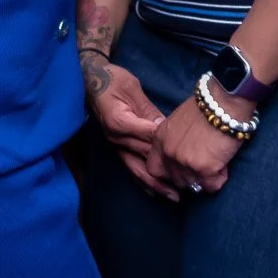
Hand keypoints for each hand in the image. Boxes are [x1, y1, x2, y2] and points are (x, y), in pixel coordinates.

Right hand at [84, 55, 174, 200]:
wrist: (91, 81)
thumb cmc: (112, 80)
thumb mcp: (131, 88)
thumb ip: (147, 110)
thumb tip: (163, 127)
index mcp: (119, 121)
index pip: (148, 138)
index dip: (167, 147)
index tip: (186, 156)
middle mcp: (115, 138)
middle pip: (143, 159)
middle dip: (165, 174)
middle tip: (187, 186)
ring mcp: (115, 145)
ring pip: (136, 169)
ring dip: (155, 184)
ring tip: (172, 197)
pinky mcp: (117, 147)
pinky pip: (130, 167)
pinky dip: (143, 181)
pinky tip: (155, 191)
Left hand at [148, 96, 240, 196]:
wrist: (225, 103)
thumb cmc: (206, 107)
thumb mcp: (179, 121)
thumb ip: (174, 140)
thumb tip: (180, 156)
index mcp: (160, 139)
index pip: (154, 169)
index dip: (168, 173)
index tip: (181, 170)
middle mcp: (168, 153)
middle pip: (176, 180)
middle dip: (191, 176)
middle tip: (205, 163)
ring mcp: (184, 162)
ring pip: (193, 186)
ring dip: (205, 177)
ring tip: (216, 160)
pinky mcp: (204, 169)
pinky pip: (212, 186)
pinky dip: (220, 178)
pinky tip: (223, 163)